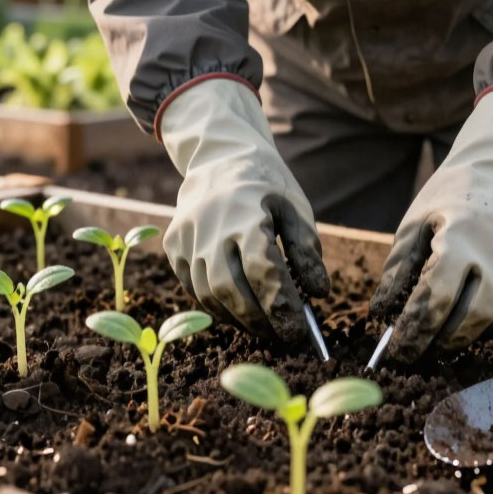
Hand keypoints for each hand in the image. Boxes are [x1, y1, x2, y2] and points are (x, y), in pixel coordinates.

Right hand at [159, 77, 329, 341]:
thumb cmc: (264, 184)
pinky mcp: (174, 246)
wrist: (218, 156)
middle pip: (231, 289)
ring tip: (264, 327)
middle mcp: (210, 228)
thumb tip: (318, 293)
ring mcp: (186, 238)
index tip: (300, 333)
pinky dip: (216, 306)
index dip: (282, 308)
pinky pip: (192, 288)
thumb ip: (306, 250)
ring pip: (208, 294)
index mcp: (245, 215)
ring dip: (238, 319)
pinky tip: (238, 310)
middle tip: (284, 337)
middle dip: (260, 321)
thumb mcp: (294, 206)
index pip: (264, 272)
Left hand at [371, 87, 492, 361]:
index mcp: (459, 236)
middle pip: (467, 315)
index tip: (397, 350)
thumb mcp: (414, 224)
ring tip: (438, 342)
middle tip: (416, 353)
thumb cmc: (449, 199)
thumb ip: (398, 269)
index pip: (435, 297)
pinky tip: (470, 325)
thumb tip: (380, 313)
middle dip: (436, 341)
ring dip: (462, 338)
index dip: (415, 329)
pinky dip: (492, 326)